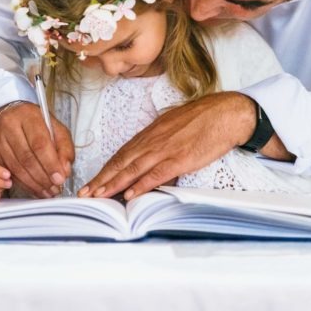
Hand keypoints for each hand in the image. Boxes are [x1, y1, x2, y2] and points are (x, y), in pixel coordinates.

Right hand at [0, 102, 73, 198]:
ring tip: (47, 191)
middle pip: (27, 158)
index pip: (40, 143)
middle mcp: (9, 126)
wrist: (9, 115)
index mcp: (28, 116)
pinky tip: (34, 188)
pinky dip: (22, 184)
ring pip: (16, 168)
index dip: (50, 164)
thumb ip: (64, 148)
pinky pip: (7, 173)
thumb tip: (65, 171)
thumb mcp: (56, 129)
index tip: (60, 178)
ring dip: (33, 184)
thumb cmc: (35, 123)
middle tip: (55, 188)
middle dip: (43, 178)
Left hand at [79, 92, 255, 199]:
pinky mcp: (180, 158)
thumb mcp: (173, 125)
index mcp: (150, 133)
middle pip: (121, 162)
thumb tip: (148, 154)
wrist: (225, 113)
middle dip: (101, 180)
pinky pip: (156, 174)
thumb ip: (159, 140)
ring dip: (114, 184)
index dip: (105, 169)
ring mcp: (165, 150)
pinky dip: (142, 185)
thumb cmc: (202, 118)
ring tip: (98, 197)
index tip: (92, 181)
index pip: (122, 154)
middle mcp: (152, 141)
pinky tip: (130, 194)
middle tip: (84, 194)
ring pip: (133, 169)